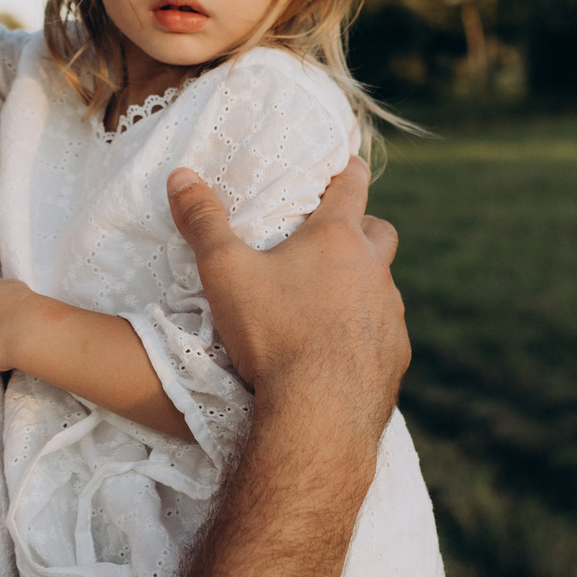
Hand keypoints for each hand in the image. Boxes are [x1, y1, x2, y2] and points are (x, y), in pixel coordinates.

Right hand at [167, 158, 406, 433]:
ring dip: (362, 285)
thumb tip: (180, 175)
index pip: (353, 184)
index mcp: (337, 239)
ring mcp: (390, 314)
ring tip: (326, 302)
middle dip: (362, 228)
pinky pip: (384, 333)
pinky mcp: (396, 355)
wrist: (319, 414)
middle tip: (331, 240)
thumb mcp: (224, 273)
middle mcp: (374, 270)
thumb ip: (203, 222)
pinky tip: (337, 352)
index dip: (348, 169)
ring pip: (383, 285)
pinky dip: (365, 332)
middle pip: (381, 232)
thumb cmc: (271, 335)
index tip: (345, 162)